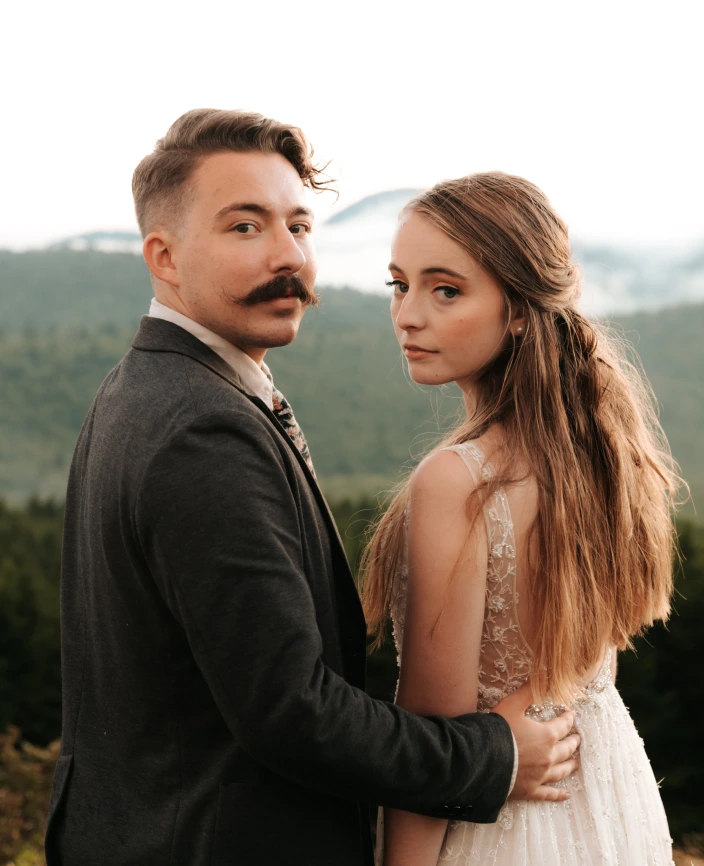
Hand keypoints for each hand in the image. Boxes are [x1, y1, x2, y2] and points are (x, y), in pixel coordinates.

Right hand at [492, 683, 580, 802]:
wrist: (483, 759)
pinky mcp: (531, 790)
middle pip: (566, 749)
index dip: (568, 718)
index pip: (563, 725)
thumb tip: (547, 673)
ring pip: (562, 771)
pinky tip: (566, 795)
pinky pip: (549, 794)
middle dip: (573, 742)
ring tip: (576, 762)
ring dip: (570, 765)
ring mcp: (540, 776)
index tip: (571, 714)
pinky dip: (558, 794)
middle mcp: (548, 757)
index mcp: (546, 736)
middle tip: (578, 738)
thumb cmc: (498, 729)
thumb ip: (531, 689)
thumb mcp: (513, 704)